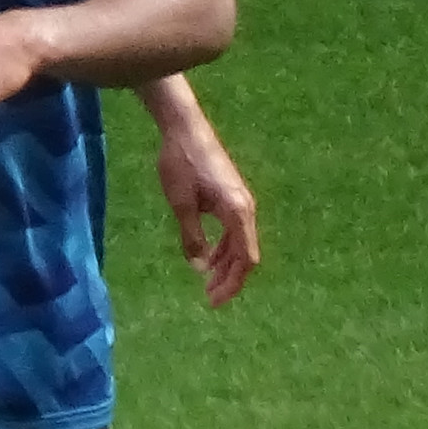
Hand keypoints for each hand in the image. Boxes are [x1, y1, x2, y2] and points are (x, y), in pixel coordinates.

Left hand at [154, 112, 262, 307]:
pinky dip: (223, 247)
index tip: (214, 300)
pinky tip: (208, 256)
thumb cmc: (181, 164)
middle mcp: (246, 208)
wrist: (185, 128)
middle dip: (229, 278)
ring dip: (226, 264)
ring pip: (240, 242)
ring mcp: (241, 201)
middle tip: (209, 297)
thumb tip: (200, 268)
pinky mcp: (232, 196)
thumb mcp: (181, 205)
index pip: (246, 259)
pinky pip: (233, 229)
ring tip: (207, 282)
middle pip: (246, 254)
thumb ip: (192, 238)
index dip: (232, 283)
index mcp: (238, 212)